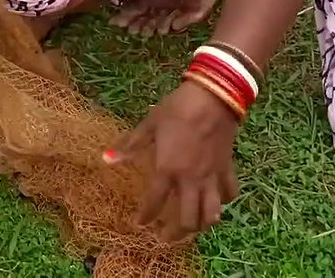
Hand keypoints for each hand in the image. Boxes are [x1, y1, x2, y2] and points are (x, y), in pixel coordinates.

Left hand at [108, 81, 241, 242]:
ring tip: (191, 227)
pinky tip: (215, 202)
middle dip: (176, 233)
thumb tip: (106, 159)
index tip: (140, 224)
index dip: (145, 216)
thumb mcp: (149, 125)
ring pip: (211, 214)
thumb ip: (129, 146)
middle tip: (166, 237)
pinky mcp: (227, 169)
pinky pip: (229, 194)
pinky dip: (223, 203)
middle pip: (188, 220)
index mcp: (168, 169)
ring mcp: (211, 177)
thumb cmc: (176, 110)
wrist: (212, 97)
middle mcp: (190, 180)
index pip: (154, 202)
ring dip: (201, 225)